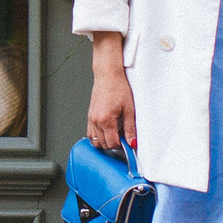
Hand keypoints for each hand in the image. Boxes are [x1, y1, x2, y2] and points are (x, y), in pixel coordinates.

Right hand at [86, 34, 136, 152]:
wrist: (108, 75)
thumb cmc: (118, 88)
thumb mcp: (129, 109)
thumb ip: (130, 128)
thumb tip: (132, 143)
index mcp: (105, 120)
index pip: (112, 143)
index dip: (122, 147)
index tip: (128, 144)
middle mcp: (96, 121)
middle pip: (103, 145)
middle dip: (114, 146)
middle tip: (124, 140)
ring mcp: (91, 119)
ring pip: (95, 141)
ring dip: (105, 143)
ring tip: (116, 137)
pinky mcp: (90, 116)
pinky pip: (91, 134)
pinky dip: (98, 137)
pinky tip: (107, 133)